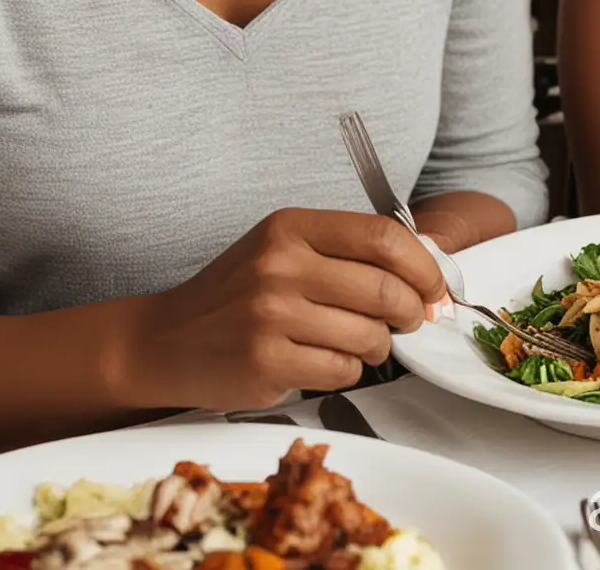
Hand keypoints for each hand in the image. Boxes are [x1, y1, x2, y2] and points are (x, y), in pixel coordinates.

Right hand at [117, 209, 448, 412]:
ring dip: (378, 347)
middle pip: (384, 288)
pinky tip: (325, 361)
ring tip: (359, 344)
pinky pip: (342, 371)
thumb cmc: (236, 294)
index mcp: (291, 227)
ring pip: (369, 336)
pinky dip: (347, 371)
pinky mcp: (266, 362)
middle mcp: (281, 265)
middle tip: (408, 319)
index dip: (422, 264)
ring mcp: (271, 314)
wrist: (165, 340)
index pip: (382, 236)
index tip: (434, 286)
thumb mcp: (284, 249)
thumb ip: (346, 250)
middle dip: (409, 311)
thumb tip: (425, 263)